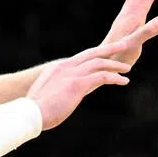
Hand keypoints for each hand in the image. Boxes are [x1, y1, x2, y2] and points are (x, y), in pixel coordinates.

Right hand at [29, 16, 157, 129]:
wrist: (29, 113)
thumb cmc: (36, 110)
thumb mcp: (47, 94)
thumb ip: (58, 90)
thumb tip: (63, 95)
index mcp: (58, 68)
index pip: (81, 58)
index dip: (95, 55)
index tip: (105, 54)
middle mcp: (66, 66)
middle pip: (93, 53)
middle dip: (109, 48)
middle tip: (123, 43)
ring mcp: (72, 74)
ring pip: (100, 63)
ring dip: (115, 64)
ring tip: (127, 68)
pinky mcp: (78, 84)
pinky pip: (102, 76)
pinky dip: (115, 77)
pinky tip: (124, 81)